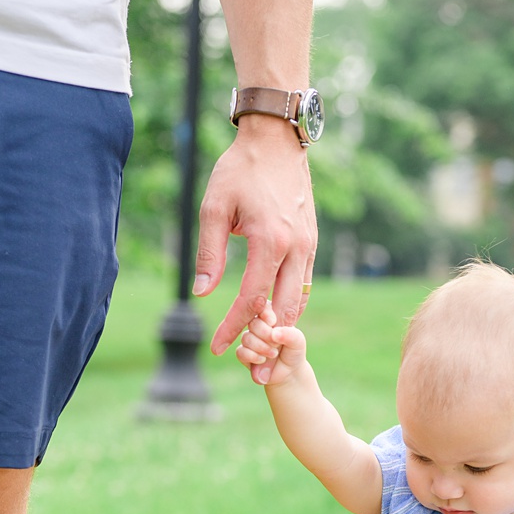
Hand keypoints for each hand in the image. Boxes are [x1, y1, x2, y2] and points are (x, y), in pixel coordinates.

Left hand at [196, 120, 316, 353]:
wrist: (277, 143)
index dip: (232, 328)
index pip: (250, 300)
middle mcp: (295, 250)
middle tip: (251, 370)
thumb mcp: (214, 208)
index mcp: (269, 242)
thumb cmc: (239, 171)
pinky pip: (303, 284)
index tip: (217, 348)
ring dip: (281, 328)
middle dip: (267, 344)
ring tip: (262, 348)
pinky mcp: (312, 243)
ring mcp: (308, 247)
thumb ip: (209, 253)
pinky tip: (272, 314)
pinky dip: (289, 305)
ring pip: (298, 301)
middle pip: (283, 312)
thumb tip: (202, 292)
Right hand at [232, 303, 311, 387]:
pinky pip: (241, 352)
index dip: (265, 313)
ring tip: (274, 354)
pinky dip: (252, 356)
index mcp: (271, 317)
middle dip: (266, 334)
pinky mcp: (243, 353)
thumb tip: (274, 333)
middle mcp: (258, 325)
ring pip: (246, 337)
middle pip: (253, 323)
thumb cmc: (294, 351)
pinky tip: (262, 360)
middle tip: (277, 344)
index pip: (262, 307)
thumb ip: (291, 334)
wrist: (290, 372)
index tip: (273, 322)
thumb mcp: (298, 342)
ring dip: (261, 347)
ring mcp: (249, 338)